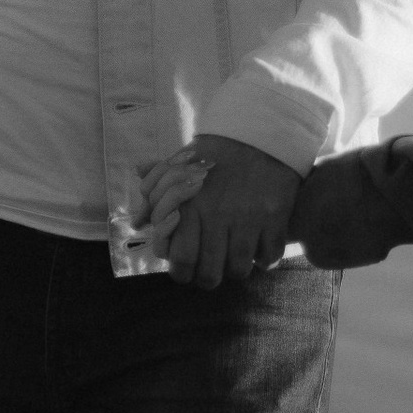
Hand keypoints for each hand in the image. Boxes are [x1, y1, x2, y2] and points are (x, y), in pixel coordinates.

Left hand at [155, 135, 303, 291]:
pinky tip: (258, 248)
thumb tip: (137, 223)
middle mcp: (218, 216)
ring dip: (235, 269)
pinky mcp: (275, 218)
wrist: (259, 135)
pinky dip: (263, 259)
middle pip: (210, 274)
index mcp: (191, 206)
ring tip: (233, 257)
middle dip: (206, 277)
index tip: (186, 269)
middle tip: (209, 269)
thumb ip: (155, 196)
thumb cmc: (213, 155)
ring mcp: (249, 219)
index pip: (181, 259)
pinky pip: (268, 258)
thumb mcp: (178, 168)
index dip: (181, 272)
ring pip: (239, 270)